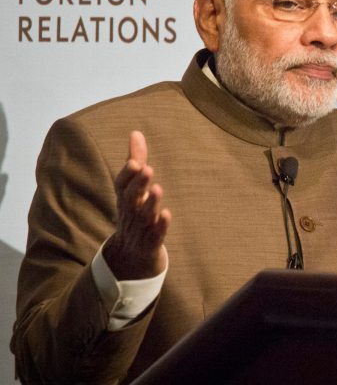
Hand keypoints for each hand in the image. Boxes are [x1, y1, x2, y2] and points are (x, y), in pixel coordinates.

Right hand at [103, 131, 170, 279]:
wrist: (131, 252)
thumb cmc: (134, 210)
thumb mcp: (132, 187)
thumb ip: (136, 160)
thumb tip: (136, 132)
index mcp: (125, 197)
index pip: (121, 184)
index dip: (127, 174)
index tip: (134, 162)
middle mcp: (130, 211)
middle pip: (131, 198)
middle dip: (138, 184)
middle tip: (147, 169)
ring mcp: (140, 227)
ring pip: (143, 215)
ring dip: (150, 203)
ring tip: (158, 189)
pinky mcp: (151, 241)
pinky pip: (154, 234)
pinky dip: (160, 226)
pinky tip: (167, 214)